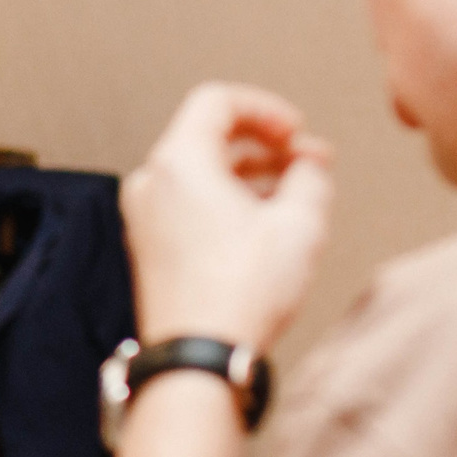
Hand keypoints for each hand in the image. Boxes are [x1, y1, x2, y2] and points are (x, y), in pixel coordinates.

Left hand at [122, 82, 333, 354]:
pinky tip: (266, 223)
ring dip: (250, 173)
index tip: (297, 132)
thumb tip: (310, 164)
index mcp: (177, 163)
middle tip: (309, 161)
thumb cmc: (239, 293)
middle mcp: (151, 183)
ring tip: (297, 193)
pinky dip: (226, 200)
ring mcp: (145, 216)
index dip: (266, 109)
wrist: (198, 355)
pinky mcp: (150, 246)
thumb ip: (311, 176)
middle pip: (207, 136)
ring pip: (200, 172)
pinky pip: (189, 203)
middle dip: (265, 143)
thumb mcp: (300, 223)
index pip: (217, 101)